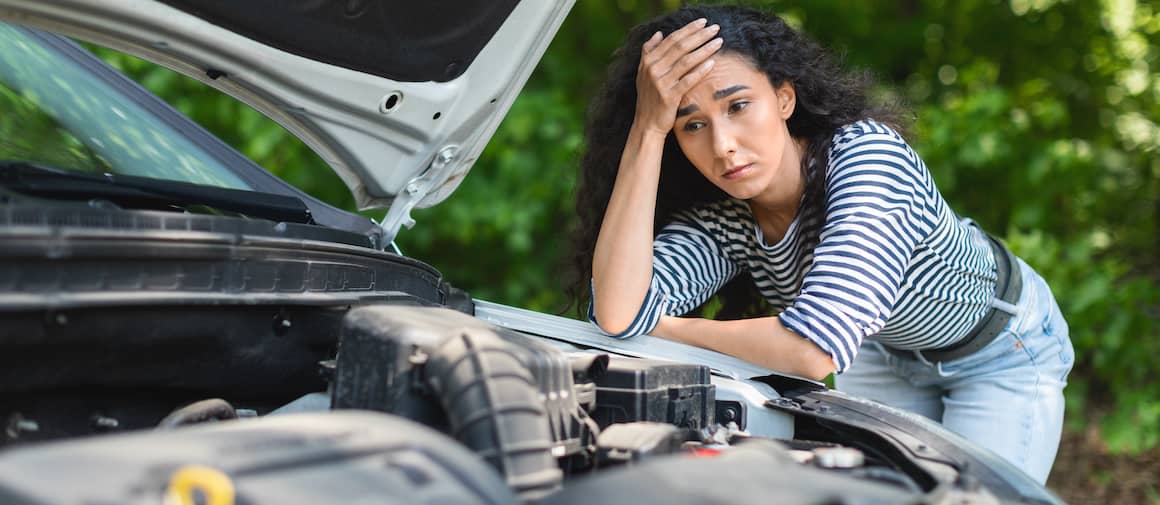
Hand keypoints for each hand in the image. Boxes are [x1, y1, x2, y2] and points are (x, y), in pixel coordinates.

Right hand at [634, 19, 722, 135]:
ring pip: (686, 61)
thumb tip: (658, 34)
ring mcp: (661, 83)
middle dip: (700, 35)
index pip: (671, 39)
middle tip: (715, 28)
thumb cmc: (650, 98)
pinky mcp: (669, 97)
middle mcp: (653, 69)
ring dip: (704, 49)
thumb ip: (649, 52)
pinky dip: (701, 70)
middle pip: (680, 47)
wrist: (647, 124)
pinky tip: (713, 62)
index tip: (703, 22)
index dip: (688, 29)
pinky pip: (688, 80)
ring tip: (719, 41)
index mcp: (649, 61)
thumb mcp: (644, 73)